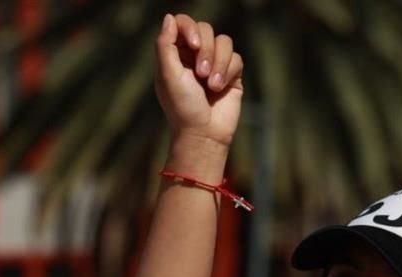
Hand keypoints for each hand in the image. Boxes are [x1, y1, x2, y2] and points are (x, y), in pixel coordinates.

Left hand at [154, 14, 243, 146]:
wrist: (203, 133)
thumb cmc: (181, 107)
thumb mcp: (168, 75)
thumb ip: (165, 45)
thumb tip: (170, 17)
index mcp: (175, 56)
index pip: (183, 24)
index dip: (189, 28)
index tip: (192, 45)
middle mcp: (194, 57)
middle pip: (205, 29)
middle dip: (205, 49)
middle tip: (200, 73)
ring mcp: (214, 64)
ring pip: (224, 41)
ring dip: (218, 62)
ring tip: (211, 85)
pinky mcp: (231, 74)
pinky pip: (236, 58)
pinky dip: (228, 72)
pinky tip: (220, 89)